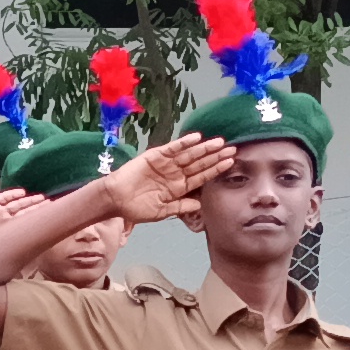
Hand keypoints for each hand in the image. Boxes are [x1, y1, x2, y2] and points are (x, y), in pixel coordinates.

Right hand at [0, 189, 46, 243]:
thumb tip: (17, 272)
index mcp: (6, 231)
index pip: (25, 224)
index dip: (36, 220)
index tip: (50, 218)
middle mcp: (5, 220)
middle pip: (25, 212)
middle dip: (37, 208)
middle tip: (51, 204)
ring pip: (17, 204)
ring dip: (29, 200)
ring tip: (41, 197)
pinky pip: (1, 197)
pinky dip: (11, 195)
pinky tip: (21, 192)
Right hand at [109, 135, 233, 223]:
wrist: (116, 200)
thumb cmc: (136, 208)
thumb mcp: (161, 212)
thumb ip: (180, 206)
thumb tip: (200, 204)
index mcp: (179, 187)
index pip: (202, 177)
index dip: (216, 169)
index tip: (231, 163)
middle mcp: (175, 173)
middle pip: (200, 163)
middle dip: (215, 156)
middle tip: (233, 149)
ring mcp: (166, 164)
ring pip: (189, 154)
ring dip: (204, 148)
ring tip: (219, 143)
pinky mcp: (156, 156)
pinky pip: (173, 148)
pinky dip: (184, 143)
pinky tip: (197, 138)